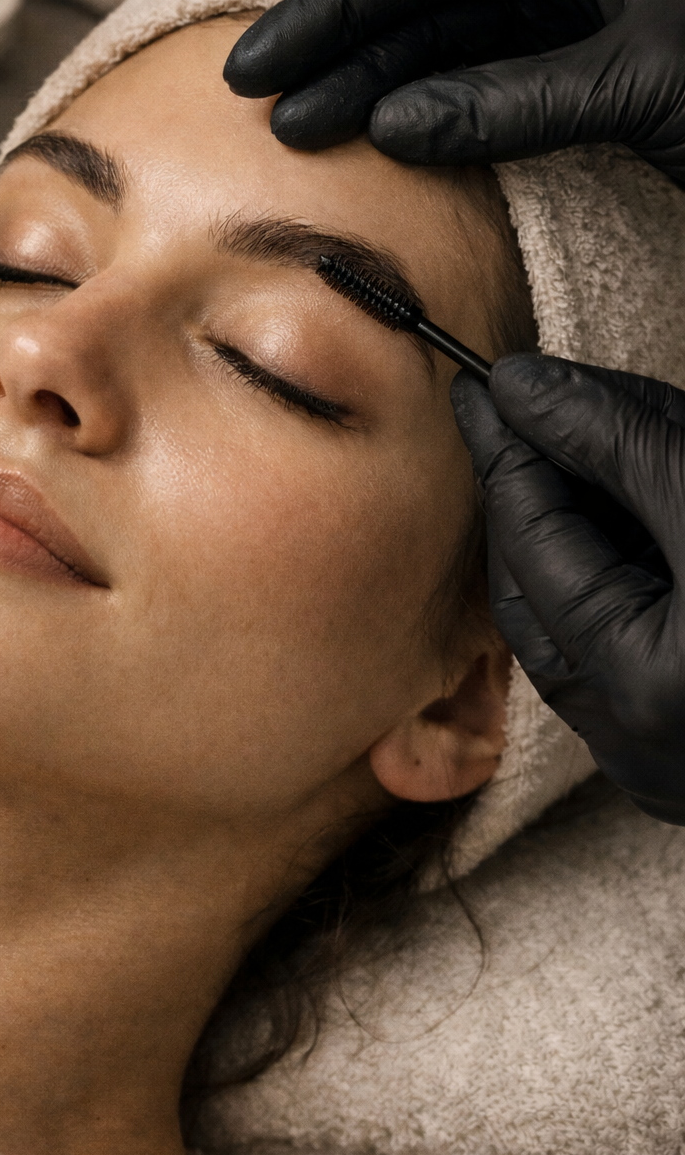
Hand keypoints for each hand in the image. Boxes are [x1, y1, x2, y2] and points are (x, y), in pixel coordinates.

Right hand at [224, 0, 684, 184]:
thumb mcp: (639, 79)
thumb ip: (513, 98)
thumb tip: (394, 123)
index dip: (329, 12)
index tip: (262, 64)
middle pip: (414, 5)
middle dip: (339, 57)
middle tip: (269, 114)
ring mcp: (557, 21)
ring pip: (437, 52)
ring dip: (371, 93)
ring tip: (304, 135)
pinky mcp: (568, 77)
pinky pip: (476, 90)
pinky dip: (427, 119)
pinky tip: (379, 143)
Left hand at [451, 354, 684, 823]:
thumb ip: (624, 440)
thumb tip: (526, 390)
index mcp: (660, 678)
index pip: (541, 537)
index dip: (512, 447)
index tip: (488, 382)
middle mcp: (647, 742)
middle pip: (535, 592)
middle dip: (527, 494)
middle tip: (514, 413)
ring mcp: (664, 769)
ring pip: (564, 636)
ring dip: (558, 544)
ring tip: (565, 462)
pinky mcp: (683, 772)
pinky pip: (604, 669)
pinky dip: (599, 594)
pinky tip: (616, 532)